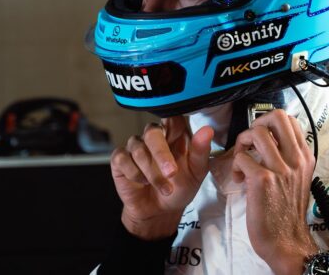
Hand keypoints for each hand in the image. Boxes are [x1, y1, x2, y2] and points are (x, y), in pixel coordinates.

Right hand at [110, 116, 212, 239]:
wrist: (160, 212)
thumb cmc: (179, 188)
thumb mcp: (196, 173)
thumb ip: (201, 151)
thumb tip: (207, 130)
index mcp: (174, 134)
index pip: (172, 117)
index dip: (173, 123)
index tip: (177, 136)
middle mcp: (153, 136)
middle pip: (152, 131)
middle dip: (161, 154)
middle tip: (171, 173)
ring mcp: (135, 147)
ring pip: (138, 149)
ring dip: (152, 173)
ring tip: (165, 189)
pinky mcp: (120, 159)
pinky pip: (122, 158)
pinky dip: (134, 173)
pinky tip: (142, 182)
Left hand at [232, 110, 318, 274]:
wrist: (287, 241)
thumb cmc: (288, 212)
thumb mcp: (298, 178)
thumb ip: (289, 158)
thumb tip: (271, 141)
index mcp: (305, 156)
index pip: (290, 120)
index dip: (269, 124)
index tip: (262, 141)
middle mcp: (295, 158)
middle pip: (276, 116)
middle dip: (256, 124)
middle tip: (250, 143)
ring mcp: (280, 168)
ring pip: (256, 132)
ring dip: (242, 144)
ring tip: (242, 161)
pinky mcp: (262, 179)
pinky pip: (241, 157)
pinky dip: (235, 166)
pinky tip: (239, 179)